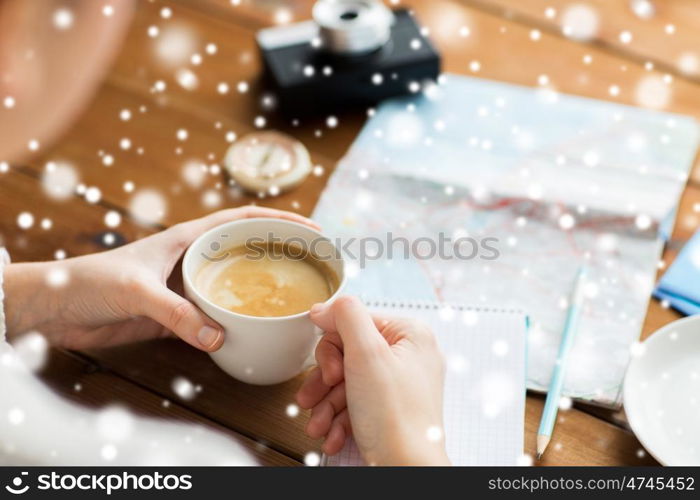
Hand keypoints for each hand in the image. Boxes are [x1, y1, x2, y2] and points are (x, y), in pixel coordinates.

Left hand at [3, 206, 318, 350]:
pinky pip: (214, 319)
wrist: (55, 309)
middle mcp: (192, 260)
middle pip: (245, 251)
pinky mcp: (176, 316)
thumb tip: (219, 339)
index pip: (243, 220)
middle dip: (279, 255)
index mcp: (187, 238)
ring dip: (259, 293)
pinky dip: (234, 325)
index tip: (311, 229)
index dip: (278, 220)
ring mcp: (186, 289)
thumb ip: (176, 313)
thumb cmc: (90, 282)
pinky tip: (251, 334)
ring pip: (233, 287)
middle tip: (311, 268)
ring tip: (291, 303)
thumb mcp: (136, 291)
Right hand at [296, 296, 449, 465]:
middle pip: (348, 353)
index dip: (333, 347)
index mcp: (410, 334)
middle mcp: (409, 356)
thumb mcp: (366, 353)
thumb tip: (325, 306)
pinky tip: (332, 436)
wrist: (406, 469)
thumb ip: (346, 317)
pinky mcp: (390, 410)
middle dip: (325, 382)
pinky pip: (356, 405)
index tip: (329, 371)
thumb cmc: (395, 417)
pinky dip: (339, 421)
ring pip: (348, 383)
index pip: (356, 322)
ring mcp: (400, 385)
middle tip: (316, 397)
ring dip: (326, 406)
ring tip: (319, 425)